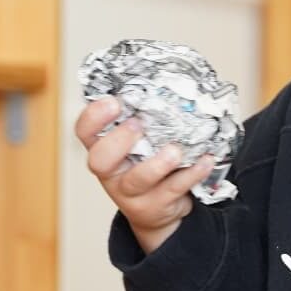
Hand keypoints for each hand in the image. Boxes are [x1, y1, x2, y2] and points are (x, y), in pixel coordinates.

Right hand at [75, 96, 212, 248]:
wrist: (157, 212)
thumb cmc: (148, 164)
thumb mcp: (140, 142)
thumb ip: (146, 119)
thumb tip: (172, 79)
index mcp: (104, 149)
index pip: (85, 132)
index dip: (94, 117)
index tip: (114, 101)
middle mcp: (111, 172)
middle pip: (100, 160)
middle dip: (119, 140)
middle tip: (139, 123)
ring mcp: (131, 193)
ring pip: (138, 179)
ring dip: (158, 163)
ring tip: (176, 150)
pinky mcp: (155, 206)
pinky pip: (173, 189)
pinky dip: (192, 173)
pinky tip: (205, 159)